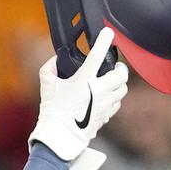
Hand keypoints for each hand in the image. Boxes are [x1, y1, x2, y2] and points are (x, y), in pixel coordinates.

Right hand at [30, 25, 129, 169]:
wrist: (59, 136)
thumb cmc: (53, 111)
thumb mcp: (47, 84)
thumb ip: (51, 67)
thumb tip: (57, 59)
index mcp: (84, 80)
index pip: (97, 55)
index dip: (104, 40)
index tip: (108, 33)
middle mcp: (98, 91)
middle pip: (122, 74)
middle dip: (121, 68)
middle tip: (115, 66)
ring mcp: (104, 105)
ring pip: (123, 89)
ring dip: (119, 83)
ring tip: (112, 82)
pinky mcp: (106, 116)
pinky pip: (117, 104)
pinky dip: (114, 99)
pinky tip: (106, 98)